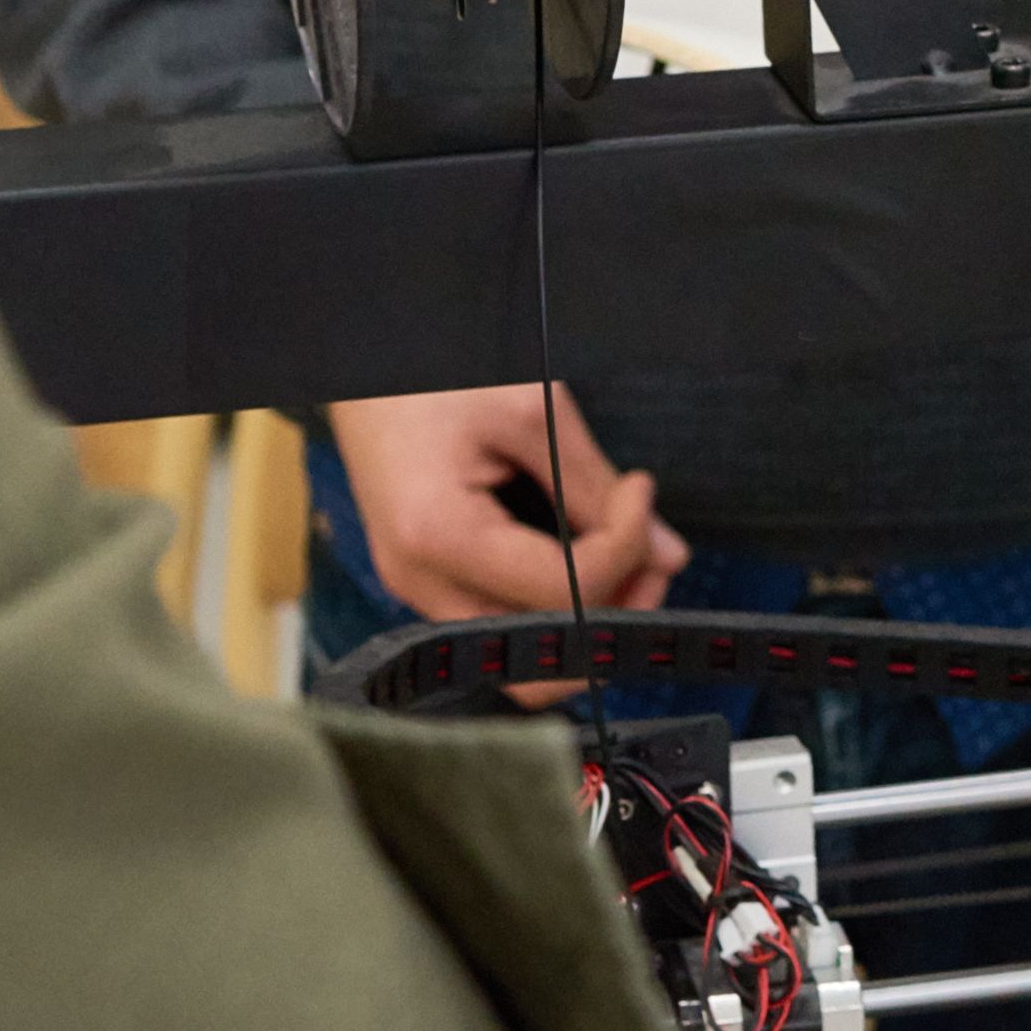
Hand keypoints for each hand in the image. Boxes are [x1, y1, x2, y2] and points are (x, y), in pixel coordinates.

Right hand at [331, 382, 682, 624]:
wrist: (361, 364)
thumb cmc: (436, 376)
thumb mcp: (529, 411)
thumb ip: (595, 487)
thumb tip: (669, 556)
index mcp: (437, 536)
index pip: (561, 593)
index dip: (625, 548)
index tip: (640, 489)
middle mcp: (419, 584)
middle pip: (535, 666)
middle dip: (609, 618)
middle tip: (650, 554)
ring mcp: (418, 590)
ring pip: (520, 658)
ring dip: (586, 619)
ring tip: (623, 553)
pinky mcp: (428, 584)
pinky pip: (503, 627)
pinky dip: (554, 606)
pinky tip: (583, 556)